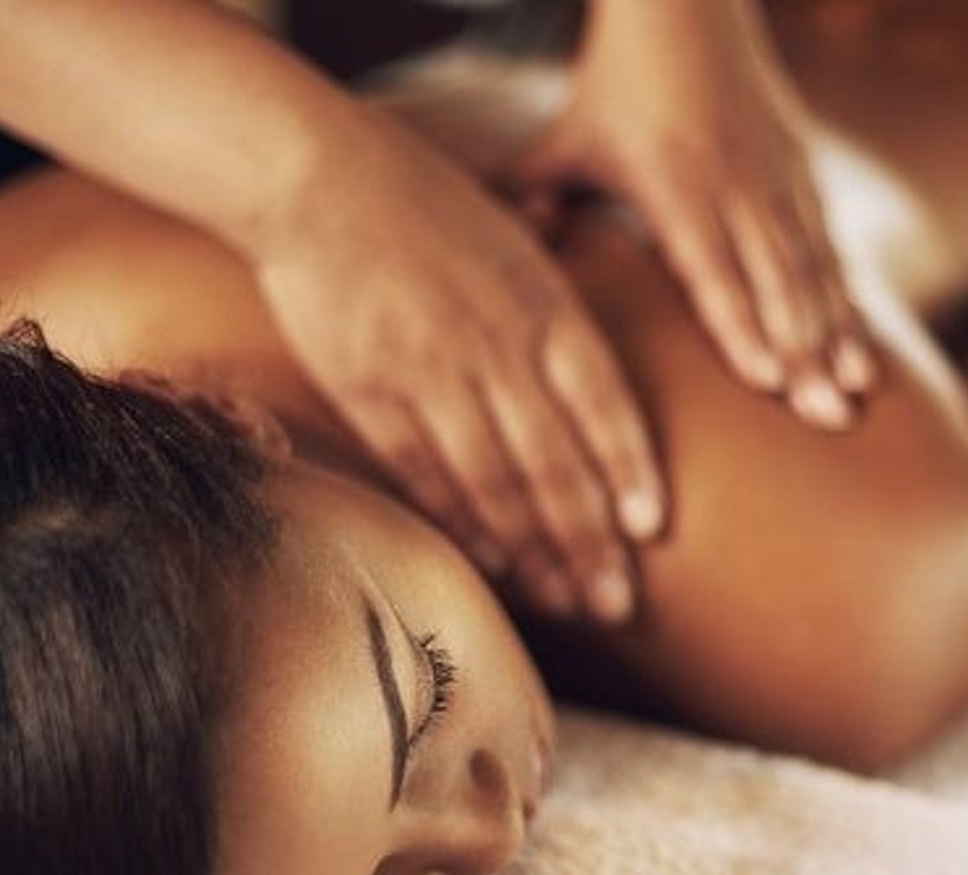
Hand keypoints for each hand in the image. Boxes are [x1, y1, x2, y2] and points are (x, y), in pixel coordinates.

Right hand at [254, 114, 663, 623]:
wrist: (316, 176)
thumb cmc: (428, 204)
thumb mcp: (519, 242)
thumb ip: (560, 316)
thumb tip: (603, 388)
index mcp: (543, 304)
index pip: (603, 401)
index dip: (627, 469)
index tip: (651, 528)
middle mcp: (495, 345)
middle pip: (553, 461)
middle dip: (588, 541)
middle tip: (616, 604)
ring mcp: (430, 373)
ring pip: (493, 481)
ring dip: (532, 550)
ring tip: (562, 599)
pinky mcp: (369, 391)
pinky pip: (425, 473)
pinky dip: (461, 521)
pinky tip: (491, 561)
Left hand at [517, 0, 874, 429]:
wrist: (688, 6)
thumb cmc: (617, 85)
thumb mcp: (566, 138)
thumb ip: (531, 193)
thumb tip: (501, 254)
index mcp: (674, 181)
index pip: (712, 267)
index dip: (741, 324)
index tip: (766, 381)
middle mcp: (735, 184)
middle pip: (776, 281)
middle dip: (805, 354)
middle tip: (825, 419)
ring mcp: (777, 179)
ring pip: (813, 270)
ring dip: (836, 337)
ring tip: (853, 396)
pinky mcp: (804, 174)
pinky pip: (831, 249)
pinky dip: (849, 303)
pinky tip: (863, 354)